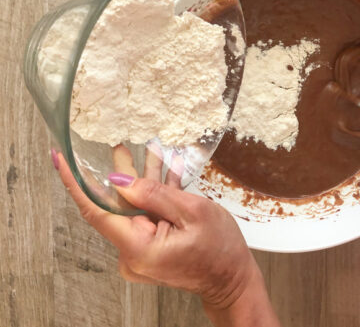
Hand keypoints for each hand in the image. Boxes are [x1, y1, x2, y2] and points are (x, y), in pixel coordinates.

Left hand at [53, 145, 279, 326]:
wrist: (232, 279)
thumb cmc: (220, 250)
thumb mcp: (194, 212)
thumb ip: (155, 194)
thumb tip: (119, 179)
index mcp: (139, 247)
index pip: (96, 210)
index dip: (76, 181)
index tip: (61, 158)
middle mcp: (132, 253)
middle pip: (116, 206)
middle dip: (121, 173)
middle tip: (120, 144)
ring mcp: (139, 252)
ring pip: (133, 209)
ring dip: (143, 182)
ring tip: (151, 152)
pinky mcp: (148, 248)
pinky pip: (145, 217)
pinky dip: (155, 198)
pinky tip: (167, 174)